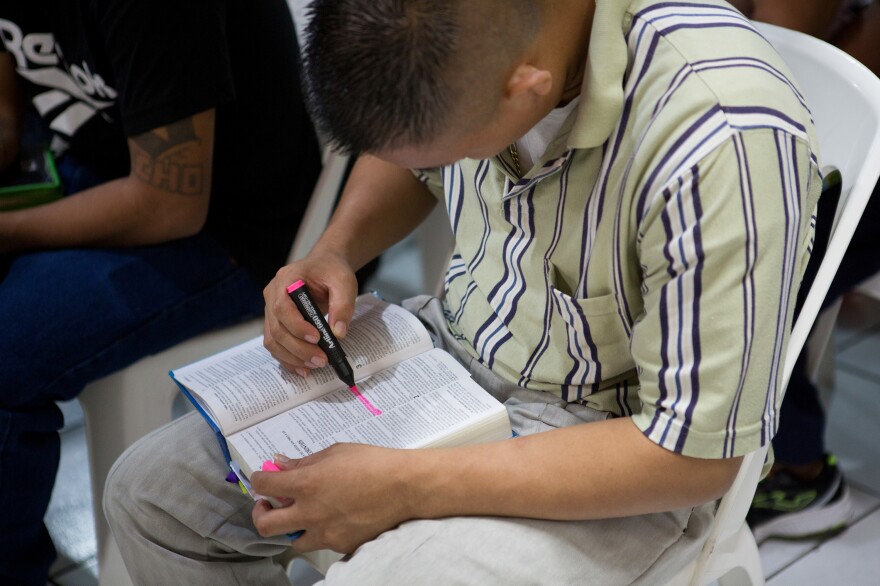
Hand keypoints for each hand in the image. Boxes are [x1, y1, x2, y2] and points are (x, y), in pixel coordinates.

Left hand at [250, 443, 414, 552]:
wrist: (405, 486)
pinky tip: (333, 518)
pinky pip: (320, 543)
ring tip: (304, 514)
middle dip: (261, 513)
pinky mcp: (341, 545)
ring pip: (292, 540)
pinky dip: (320, 532)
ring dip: (292, 527)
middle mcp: (310, 512)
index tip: (263, 478)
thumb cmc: (373, 462)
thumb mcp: (335, 452)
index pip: (263, 485)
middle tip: (270, 505)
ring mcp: (325, 533)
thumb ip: (304, 462)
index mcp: (306, 484)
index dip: (258, 480)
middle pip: (265, 524)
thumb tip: (281, 464)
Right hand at [263, 250, 358, 375]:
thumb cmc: (332, 271)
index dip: (296, 326)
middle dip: (298, 348)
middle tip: (321, 360)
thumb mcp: (344, 282)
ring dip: (292, 357)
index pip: (282, 307)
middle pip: (277, 328)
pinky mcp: (276, 323)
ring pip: (273, 340)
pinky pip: (276, 344)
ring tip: (315, 365)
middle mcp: (272, 295)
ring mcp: (271, 310)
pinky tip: (304, 368)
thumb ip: (343, 305)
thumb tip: (338, 333)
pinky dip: (288, 358)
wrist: (325, 266)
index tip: (316, 338)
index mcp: (286, 279)